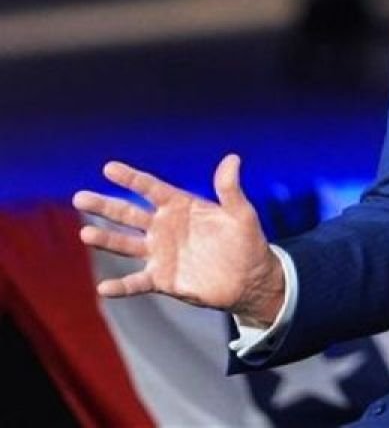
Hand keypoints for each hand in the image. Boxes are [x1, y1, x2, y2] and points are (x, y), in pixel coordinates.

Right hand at [72, 153, 284, 325]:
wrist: (250, 278)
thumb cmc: (246, 240)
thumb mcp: (241, 212)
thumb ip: (230, 189)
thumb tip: (232, 159)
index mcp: (180, 206)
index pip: (151, 188)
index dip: (130, 179)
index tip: (109, 168)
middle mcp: (164, 228)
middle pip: (128, 214)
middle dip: (105, 206)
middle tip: (80, 197)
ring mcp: (160, 253)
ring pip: (126, 245)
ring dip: (106, 240)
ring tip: (86, 233)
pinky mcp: (163, 279)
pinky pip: (137, 282)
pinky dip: (121, 286)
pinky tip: (104, 287)